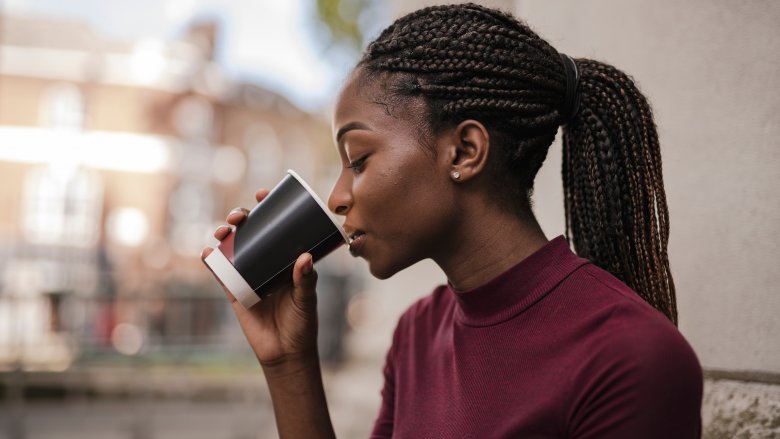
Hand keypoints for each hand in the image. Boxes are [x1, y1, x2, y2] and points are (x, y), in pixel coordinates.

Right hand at [201, 188, 319, 367]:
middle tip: (240, 216)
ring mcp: (248, 275)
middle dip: (241, 217)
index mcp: (285, 258)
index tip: (263, 193)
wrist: (286, 353)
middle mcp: (266, 262)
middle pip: (250, 232)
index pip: (276, 227)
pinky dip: (211, 260)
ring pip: (232, 247)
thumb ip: (306, 280)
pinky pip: (220, 273)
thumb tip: (304, 256)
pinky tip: (207, 252)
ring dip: (224, 235)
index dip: (268, 208)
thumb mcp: (307, 300)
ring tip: (224, 231)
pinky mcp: (234, 292)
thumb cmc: (302, 324)